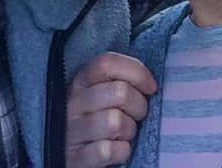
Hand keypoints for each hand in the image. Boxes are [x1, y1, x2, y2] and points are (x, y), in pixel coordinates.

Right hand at [66, 51, 157, 167]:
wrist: (74, 154)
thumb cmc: (97, 119)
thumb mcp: (100, 93)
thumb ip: (118, 81)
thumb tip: (150, 83)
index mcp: (80, 81)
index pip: (108, 63)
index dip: (136, 72)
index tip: (151, 87)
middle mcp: (72, 103)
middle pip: (120, 92)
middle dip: (139, 106)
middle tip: (138, 115)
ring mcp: (71, 131)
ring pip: (115, 122)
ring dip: (129, 130)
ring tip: (125, 134)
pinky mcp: (74, 158)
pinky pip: (107, 151)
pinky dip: (121, 152)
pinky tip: (117, 150)